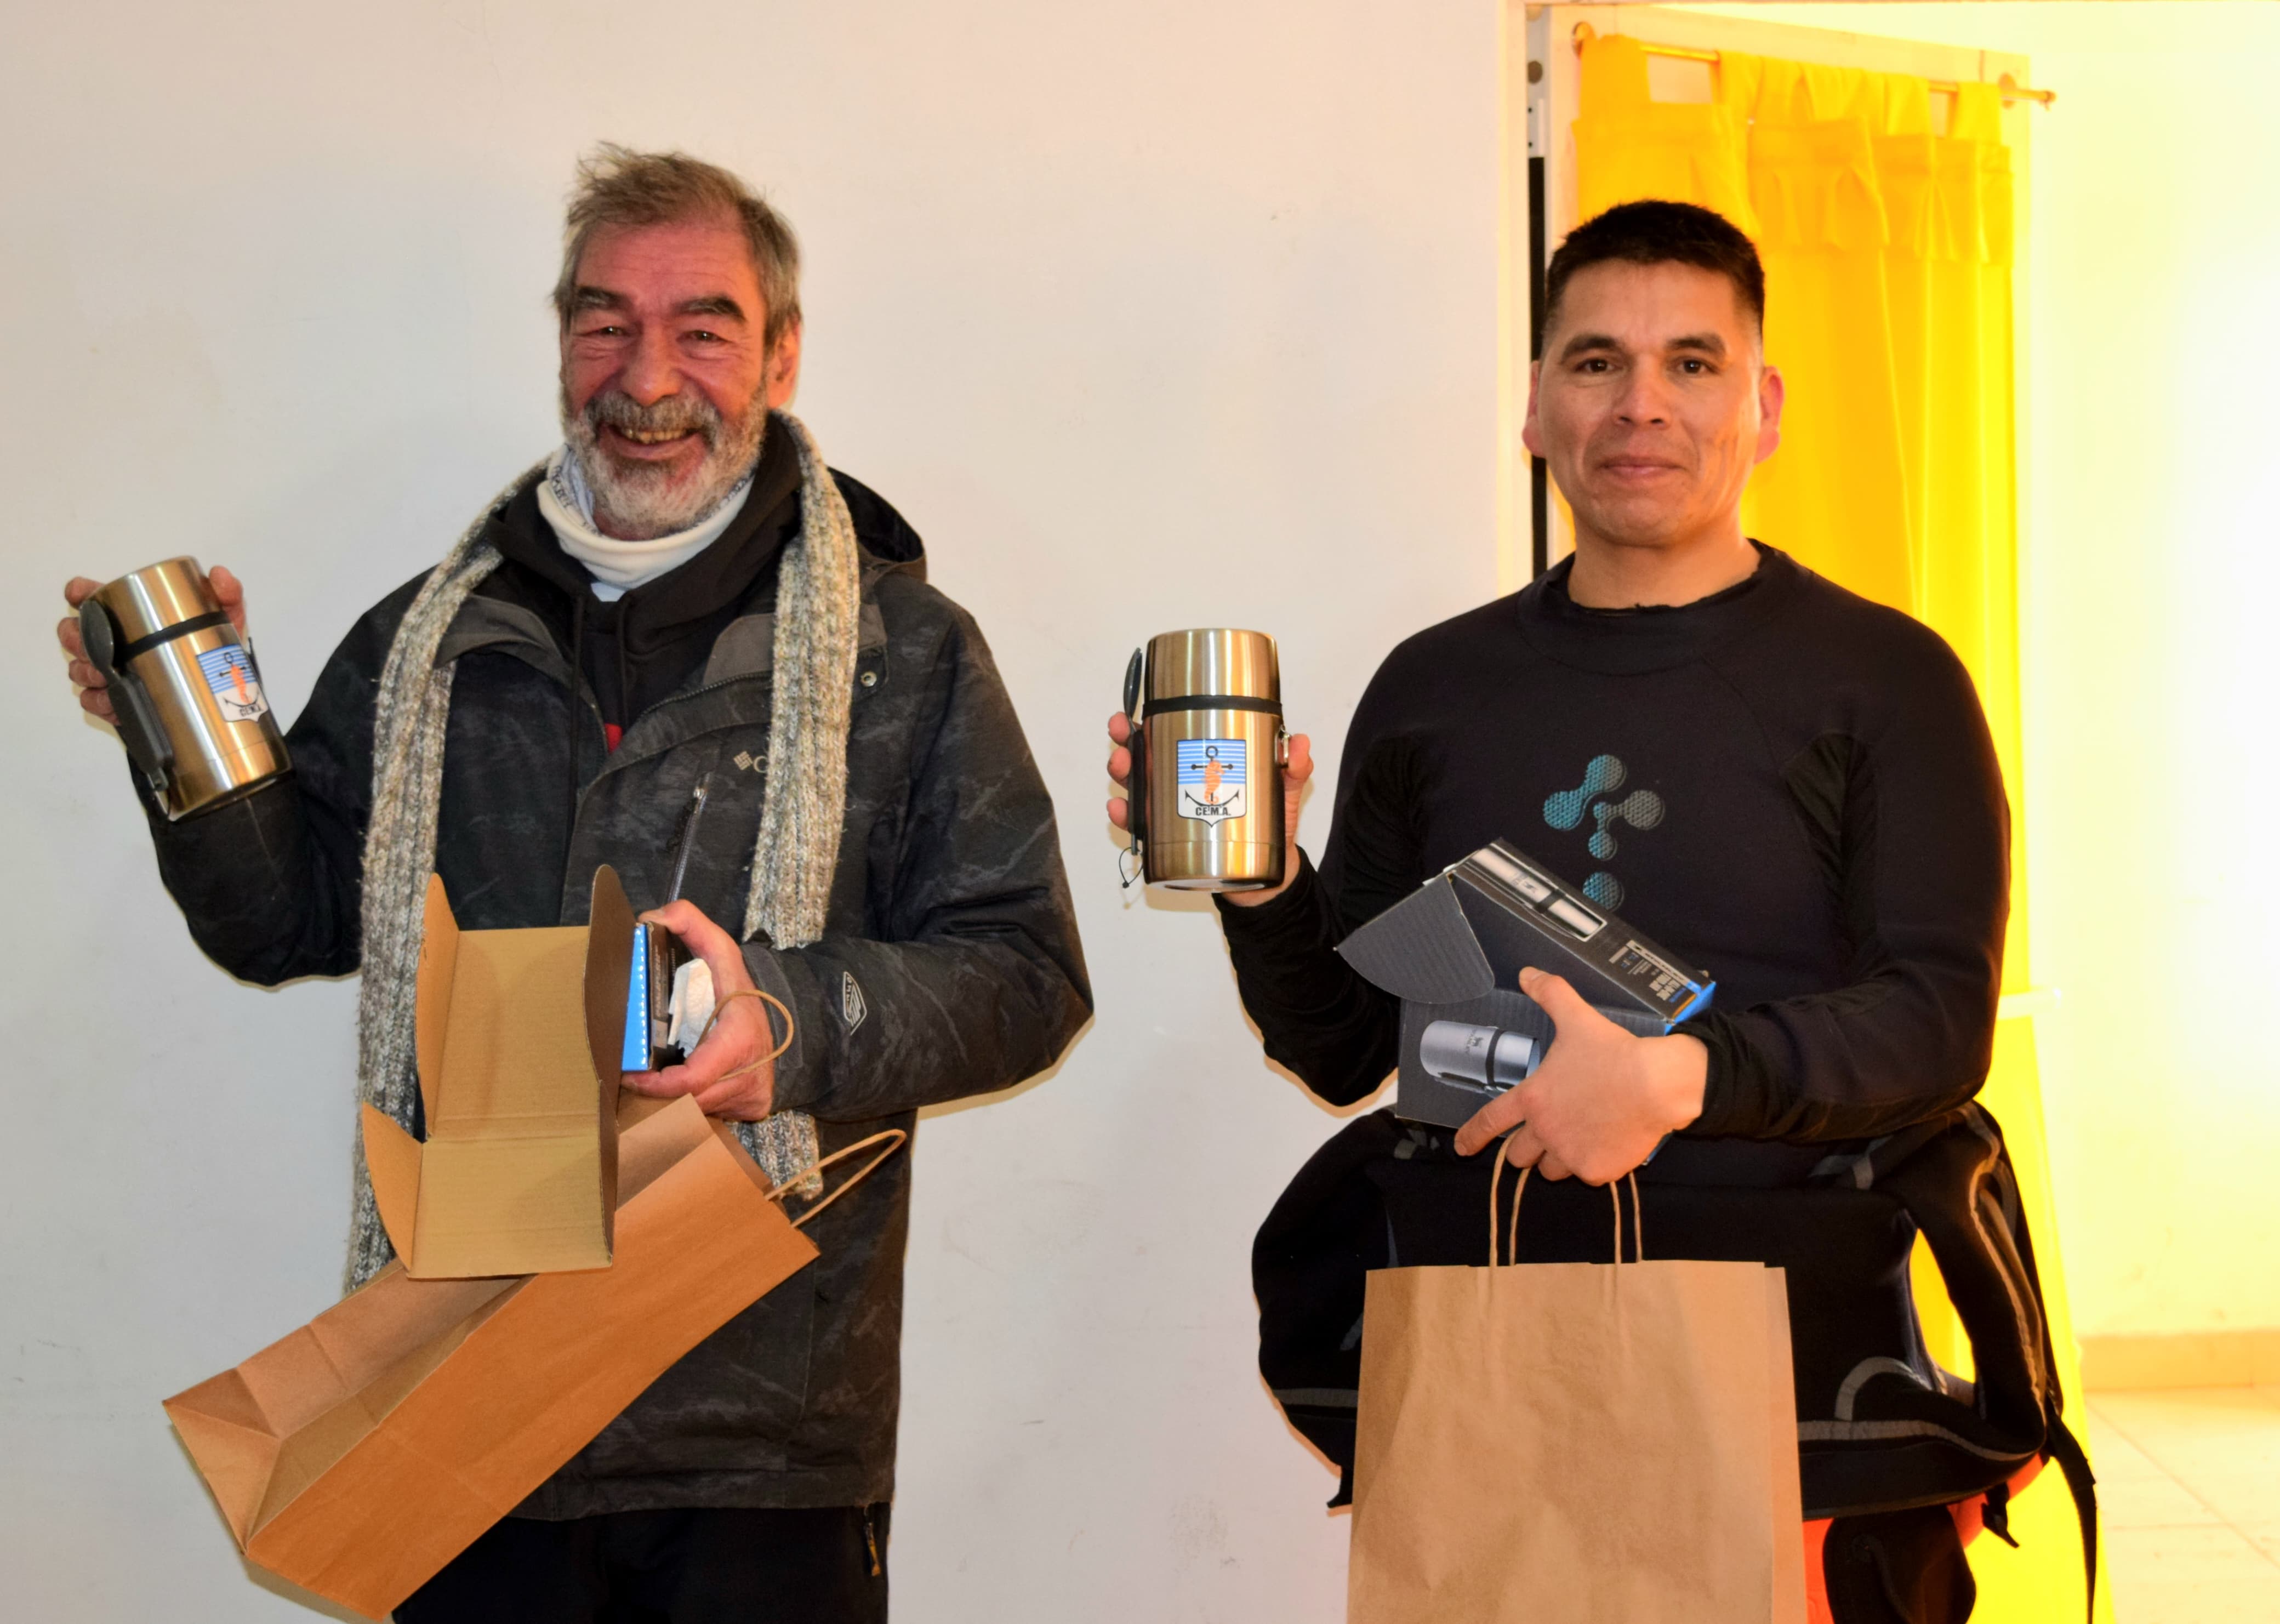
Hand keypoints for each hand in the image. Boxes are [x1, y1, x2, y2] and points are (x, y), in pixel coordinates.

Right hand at [59, 566, 248, 724]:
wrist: (217, 694)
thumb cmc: (209, 648)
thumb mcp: (224, 620)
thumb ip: (226, 594)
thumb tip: (219, 575)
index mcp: (129, 615)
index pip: (89, 596)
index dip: (79, 592)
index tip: (80, 594)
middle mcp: (111, 640)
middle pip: (73, 633)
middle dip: (78, 638)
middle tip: (101, 646)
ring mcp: (107, 670)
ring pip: (78, 668)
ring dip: (88, 671)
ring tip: (108, 674)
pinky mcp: (111, 701)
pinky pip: (91, 700)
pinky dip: (98, 699)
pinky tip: (112, 700)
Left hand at [621, 899, 778, 1119]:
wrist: (795, 1023)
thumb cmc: (748, 994)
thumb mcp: (725, 954)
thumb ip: (692, 926)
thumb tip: (652, 917)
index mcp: (737, 1043)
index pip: (690, 1082)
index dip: (654, 1086)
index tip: (629, 1076)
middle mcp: (747, 1078)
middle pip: (687, 1101)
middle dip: (658, 1094)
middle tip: (636, 1080)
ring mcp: (751, 1099)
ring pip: (696, 1113)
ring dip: (674, 1102)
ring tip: (658, 1084)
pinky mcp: (754, 1111)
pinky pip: (712, 1118)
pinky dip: (694, 1107)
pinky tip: (687, 1093)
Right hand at [1104, 711, 1313, 905]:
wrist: (1266, 875)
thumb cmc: (1270, 824)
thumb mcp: (1284, 790)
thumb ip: (1294, 767)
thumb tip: (1299, 742)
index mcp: (1200, 764)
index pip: (1168, 736)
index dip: (1146, 723)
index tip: (1133, 715)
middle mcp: (1178, 783)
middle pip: (1142, 758)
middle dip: (1126, 743)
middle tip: (1124, 737)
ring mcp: (1169, 812)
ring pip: (1135, 788)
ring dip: (1122, 774)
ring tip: (1121, 768)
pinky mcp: (1166, 840)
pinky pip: (1139, 828)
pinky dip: (1126, 818)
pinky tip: (1120, 809)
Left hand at [1452, 967, 1706, 1181]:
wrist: (1657, 1085)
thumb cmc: (1614, 1052)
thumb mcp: (1577, 1017)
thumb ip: (1550, 994)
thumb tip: (1528, 973)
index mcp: (1532, 1099)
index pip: (1490, 1121)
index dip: (1472, 1136)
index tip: (1461, 1148)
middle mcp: (1545, 1132)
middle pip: (1519, 1155)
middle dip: (1527, 1147)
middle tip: (1548, 1131)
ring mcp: (1570, 1155)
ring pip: (1550, 1170)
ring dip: (1556, 1158)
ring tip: (1579, 1137)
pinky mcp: (1596, 1171)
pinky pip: (1585, 1175)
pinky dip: (1591, 1164)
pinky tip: (1607, 1143)